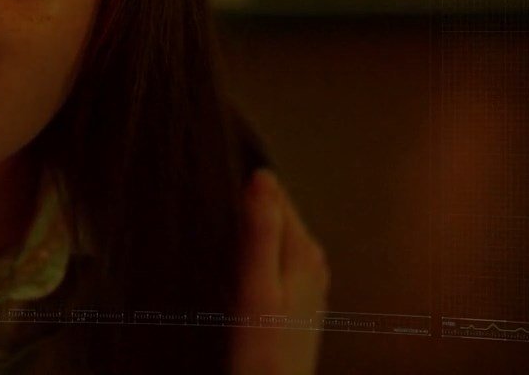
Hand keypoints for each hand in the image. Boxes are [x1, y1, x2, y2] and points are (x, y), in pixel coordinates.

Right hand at [230, 169, 329, 374]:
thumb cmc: (261, 349)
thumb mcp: (255, 287)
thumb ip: (261, 233)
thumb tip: (263, 179)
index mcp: (304, 251)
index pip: (277, 195)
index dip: (247, 185)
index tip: (218, 180)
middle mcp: (313, 260)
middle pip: (278, 214)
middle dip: (249, 206)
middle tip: (214, 207)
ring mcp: (309, 279)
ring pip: (276, 235)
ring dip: (251, 228)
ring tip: (220, 228)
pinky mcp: (298, 296)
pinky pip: (276, 256)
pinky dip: (256, 251)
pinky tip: (236, 262)